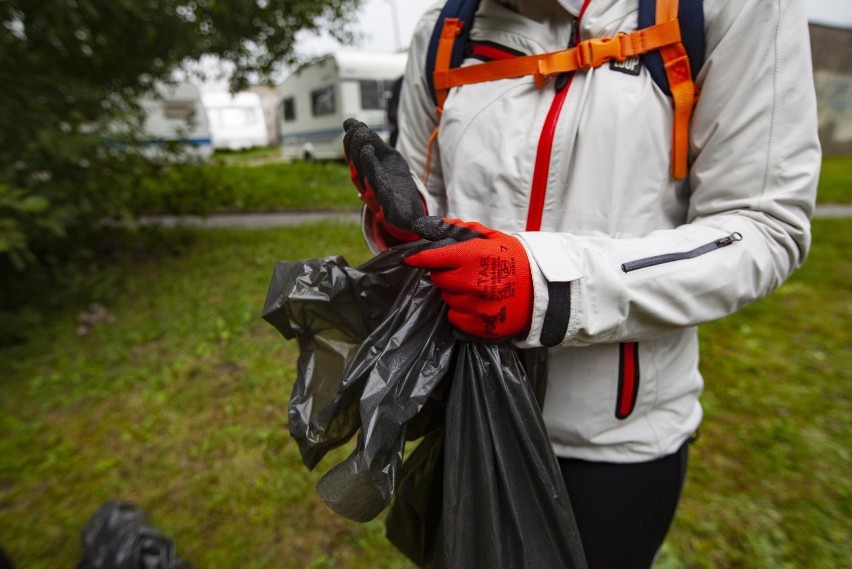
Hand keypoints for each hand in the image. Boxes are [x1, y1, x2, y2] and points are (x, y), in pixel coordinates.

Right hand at [343, 119, 426, 247]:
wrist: (409, 212)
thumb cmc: (393, 182)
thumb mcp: (385, 157)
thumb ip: (370, 140)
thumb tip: (349, 122)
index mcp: (365, 173)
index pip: (354, 156)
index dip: (351, 141)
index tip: (350, 124)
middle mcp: (368, 187)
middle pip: (359, 168)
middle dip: (358, 151)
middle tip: (360, 133)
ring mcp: (379, 201)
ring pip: (370, 183)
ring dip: (368, 167)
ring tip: (367, 151)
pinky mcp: (392, 213)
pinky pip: (387, 204)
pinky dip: (384, 194)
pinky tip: (383, 184)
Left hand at [402, 217, 532, 339]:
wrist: (544, 290)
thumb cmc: (517, 260)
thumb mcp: (493, 238)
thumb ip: (462, 230)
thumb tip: (433, 224)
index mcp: (472, 256)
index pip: (432, 258)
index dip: (419, 258)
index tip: (411, 259)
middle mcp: (469, 282)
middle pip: (437, 279)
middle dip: (446, 275)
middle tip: (463, 273)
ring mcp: (473, 306)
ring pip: (447, 298)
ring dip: (455, 293)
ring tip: (475, 289)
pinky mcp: (477, 325)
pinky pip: (454, 317)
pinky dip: (461, 311)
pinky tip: (477, 304)